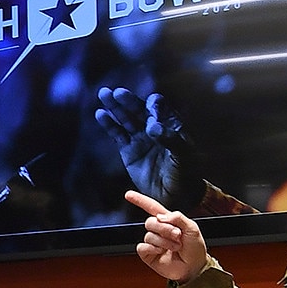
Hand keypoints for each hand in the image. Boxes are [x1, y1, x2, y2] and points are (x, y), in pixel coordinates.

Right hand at [96, 89, 202, 210]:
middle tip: (118, 93)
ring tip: (104, 94)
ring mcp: (140, 138)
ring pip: (125, 118)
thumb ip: (170, 139)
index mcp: (170, 124)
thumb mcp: (183, 155)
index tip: (149, 111)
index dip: (152, 105)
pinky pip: (117, 134)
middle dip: (128, 100)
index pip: (158, 107)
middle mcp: (154, 128)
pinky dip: (109, 124)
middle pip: (138, 109)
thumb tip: (152, 127)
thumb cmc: (185, 173)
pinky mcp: (128, 150)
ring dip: (115, 107)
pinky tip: (101, 114)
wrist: (176, 195)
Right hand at [125, 189, 208, 281]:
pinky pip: (142, 246)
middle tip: (177, 236)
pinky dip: (153, 248)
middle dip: (165, 229)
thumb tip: (161, 216)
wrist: (194, 267)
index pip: (151, 207)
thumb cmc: (195, 248)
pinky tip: (162, 251)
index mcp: (168, 221)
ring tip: (175, 247)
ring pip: (149, 235)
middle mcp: (159, 230)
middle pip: (150, 222)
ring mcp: (153, 242)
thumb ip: (178, 217)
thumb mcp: (192, 228)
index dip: (140, 200)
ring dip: (164, 241)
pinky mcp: (148, 254)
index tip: (128, 195)